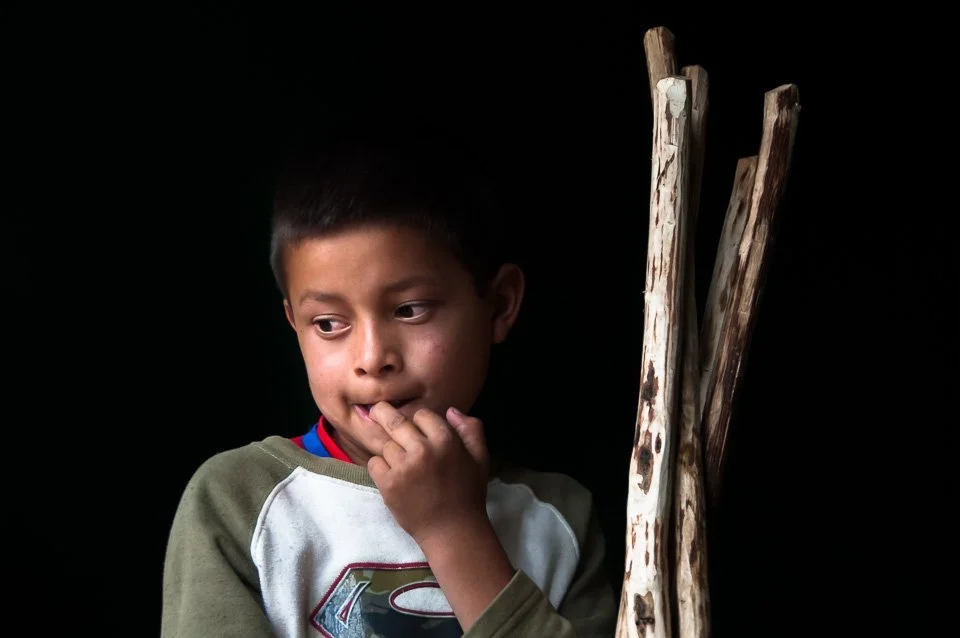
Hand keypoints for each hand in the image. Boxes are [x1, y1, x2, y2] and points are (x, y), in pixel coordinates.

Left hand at [366, 403, 514, 629]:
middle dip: (383, 412)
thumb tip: (451, 410)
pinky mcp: (388, 484)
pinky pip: (374, 463)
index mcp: (446, 440)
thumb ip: (471, 429)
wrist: (452, 530)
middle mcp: (423, 449)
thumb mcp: (480, 458)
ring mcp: (404, 467)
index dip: (419, 420)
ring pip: (385, 445)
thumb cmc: (467, 493)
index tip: (416, 428)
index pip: (422, 415)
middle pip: (395, 421)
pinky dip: (379, 467)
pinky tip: (390, 475)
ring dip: (389, 450)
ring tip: (397, 461)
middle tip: (376, 409)